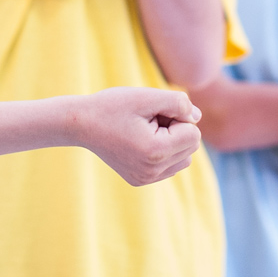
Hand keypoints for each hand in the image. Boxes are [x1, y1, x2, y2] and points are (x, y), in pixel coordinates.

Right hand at [74, 87, 201, 185]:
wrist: (81, 124)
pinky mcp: (140, 180)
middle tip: (149, 118)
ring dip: (172, 141)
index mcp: (156, 152)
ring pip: (183, 159)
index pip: (194, 134)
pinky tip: (141, 141)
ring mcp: (146, 178)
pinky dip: (163, 152)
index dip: (179, 117)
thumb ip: (178, 103)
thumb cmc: (113, 106)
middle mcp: (153, 171)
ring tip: (146, 129)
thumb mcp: (146, 96)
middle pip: (191, 148)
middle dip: (177, 129)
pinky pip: (169, 167)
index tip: (154, 112)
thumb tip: (196, 118)